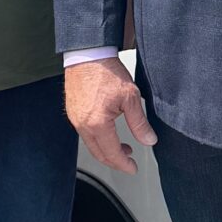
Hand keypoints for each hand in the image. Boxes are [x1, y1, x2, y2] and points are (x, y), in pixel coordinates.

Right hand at [64, 57, 156, 175]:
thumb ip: (139, 123)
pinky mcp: (72, 111)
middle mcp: (82, 125)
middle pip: (99, 153)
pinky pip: (84, 133)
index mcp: (97, 124)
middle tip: (128, 162)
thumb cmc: (107, 71)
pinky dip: (98, 139)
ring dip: (106, 150)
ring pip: (91, 144)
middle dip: (115, 161)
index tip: (133, 168)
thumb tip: (149, 140)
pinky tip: (108, 132)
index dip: (124, 164)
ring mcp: (75, 119)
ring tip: (122, 147)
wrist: (88, 54)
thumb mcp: (130, 97)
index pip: (112, 153)